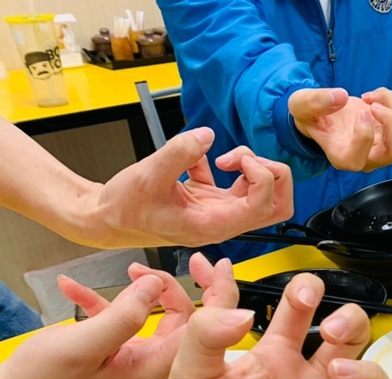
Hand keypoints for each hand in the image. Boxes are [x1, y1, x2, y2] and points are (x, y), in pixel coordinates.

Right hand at [0, 254, 235, 378]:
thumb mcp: (84, 345)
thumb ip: (124, 315)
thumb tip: (157, 284)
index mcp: (156, 368)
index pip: (205, 327)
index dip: (216, 292)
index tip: (215, 263)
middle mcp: (152, 367)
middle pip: (181, 317)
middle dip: (165, 286)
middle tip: (143, 266)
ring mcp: (133, 362)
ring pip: (151, 316)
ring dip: (132, 292)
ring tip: (116, 274)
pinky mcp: (112, 357)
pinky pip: (120, 323)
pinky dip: (101, 304)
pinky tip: (74, 289)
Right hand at [95, 127, 292, 246]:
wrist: (107, 219)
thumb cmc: (125, 208)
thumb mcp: (148, 175)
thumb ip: (179, 152)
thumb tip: (206, 135)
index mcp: (214, 224)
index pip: (263, 204)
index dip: (259, 174)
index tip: (231, 158)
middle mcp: (223, 221)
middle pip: (277, 205)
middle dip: (271, 174)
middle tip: (243, 158)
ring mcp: (220, 211)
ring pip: (263, 194)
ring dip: (252, 168)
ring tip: (224, 157)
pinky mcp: (211, 200)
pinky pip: (237, 183)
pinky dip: (229, 166)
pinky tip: (202, 160)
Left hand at [100, 272, 391, 378]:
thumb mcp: (189, 366)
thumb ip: (208, 330)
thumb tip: (246, 314)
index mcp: (275, 354)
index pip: (305, 310)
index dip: (311, 291)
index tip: (305, 294)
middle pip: (353, 339)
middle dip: (354, 322)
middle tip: (332, 330)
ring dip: (370, 374)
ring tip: (340, 372)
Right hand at [289, 87, 391, 171]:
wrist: (323, 113)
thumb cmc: (311, 114)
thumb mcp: (301, 105)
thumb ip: (314, 102)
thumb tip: (341, 97)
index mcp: (342, 158)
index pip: (359, 160)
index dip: (363, 135)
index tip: (357, 112)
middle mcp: (366, 157)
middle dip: (391, 121)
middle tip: (372, 105)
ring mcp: (382, 146)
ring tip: (370, 96)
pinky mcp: (390, 132)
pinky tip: (374, 96)